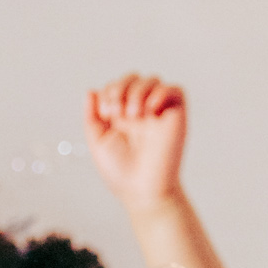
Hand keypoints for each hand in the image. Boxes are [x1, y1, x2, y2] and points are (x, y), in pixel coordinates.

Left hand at [85, 74, 187, 212]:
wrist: (143, 190)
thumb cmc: (121, 173)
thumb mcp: (98, 143)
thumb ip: (92, 117)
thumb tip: (91, 91)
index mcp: (121, 115)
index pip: (116, 85)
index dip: (109, 91)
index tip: (107, 113)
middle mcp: (141, 110)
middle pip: (133, 77)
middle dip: (120, 87)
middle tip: (116, 111)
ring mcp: (159, 112)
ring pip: (152, 80)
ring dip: (137, 91)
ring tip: (133, 115)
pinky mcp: (176, 116)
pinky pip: (175, 90)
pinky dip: (161, 93)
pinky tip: (149, 111)